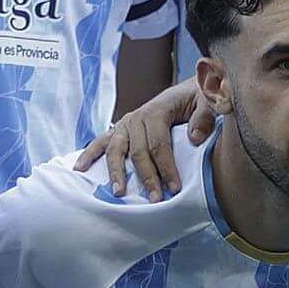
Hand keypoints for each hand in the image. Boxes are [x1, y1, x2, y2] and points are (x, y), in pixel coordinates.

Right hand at [80, 80, 216, 198]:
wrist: (192, 88)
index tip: (174, 188)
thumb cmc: (200, 98)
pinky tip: (79, 168)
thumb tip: (194, 138)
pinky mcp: (120, 129)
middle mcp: (137, 117)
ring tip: (119, 193)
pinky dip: (89, 154)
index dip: (166, 167)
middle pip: (138, 151)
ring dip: (116, 172)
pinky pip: (102, 142)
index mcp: (157, 110)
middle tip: (154, 199)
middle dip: (147, 177)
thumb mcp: (208, 102)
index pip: (159, 144)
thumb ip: (204, 117)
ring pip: (117, 150)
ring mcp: (126, 124)